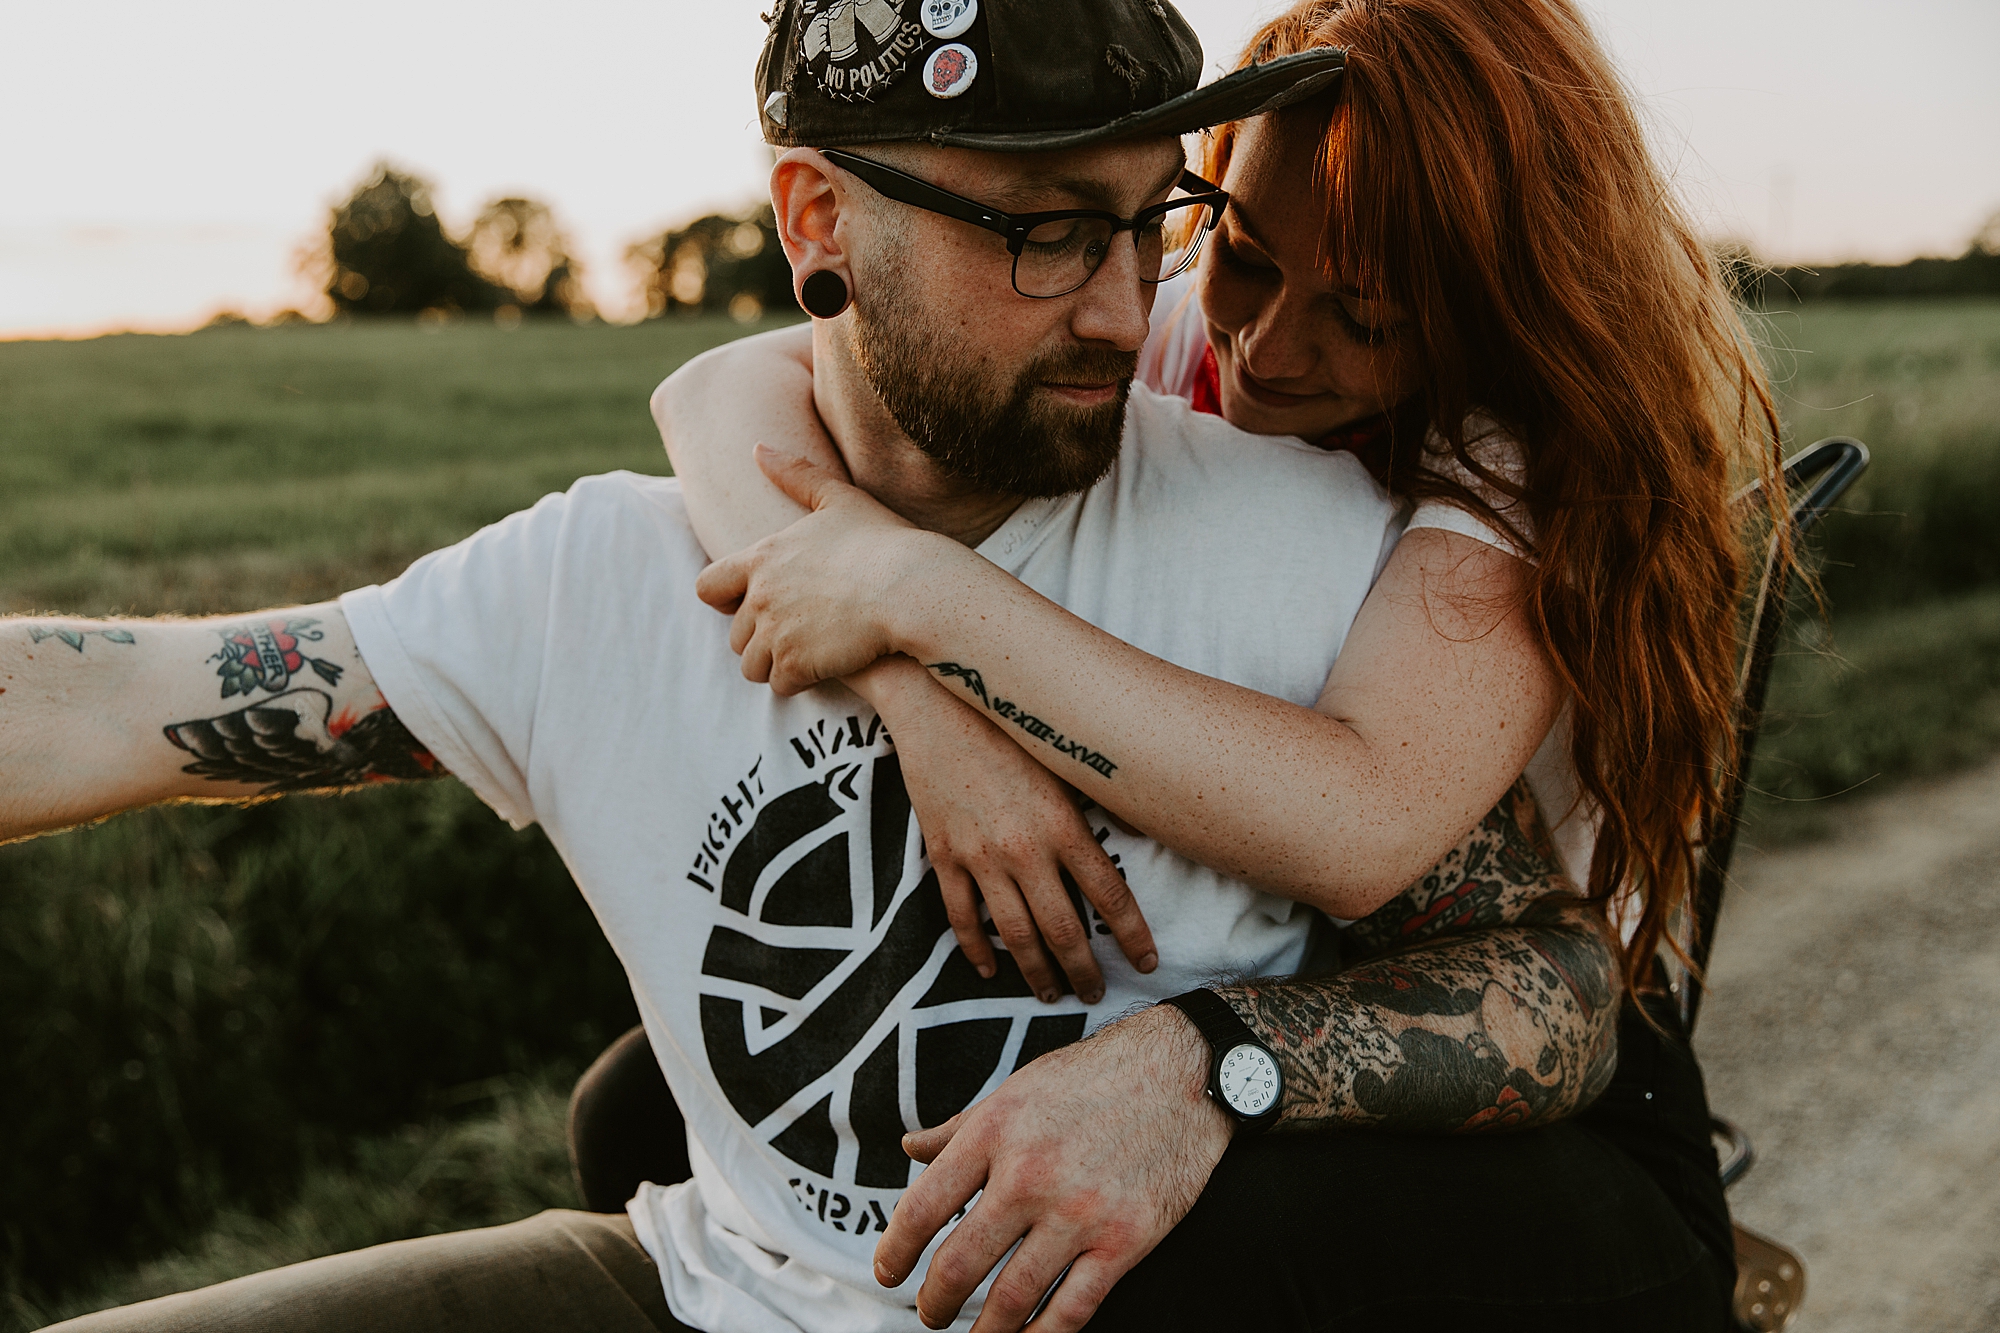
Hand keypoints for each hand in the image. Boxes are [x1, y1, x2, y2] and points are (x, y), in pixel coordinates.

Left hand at [695, 446, 958, 694]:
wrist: (912, 589)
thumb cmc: (883, 542)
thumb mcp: (840, 499)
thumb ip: (795, 475)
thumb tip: (757, 448)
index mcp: (762, 558)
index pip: (707, 587)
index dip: (724, 599)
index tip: (750, 603)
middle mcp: (759, 597)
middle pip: (735, 634)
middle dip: (760, 638)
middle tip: (800, 633)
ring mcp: (775, 634)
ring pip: (752, 666)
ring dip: (775, 664)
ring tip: (811, 654)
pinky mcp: (796, 665)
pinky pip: (781, 685)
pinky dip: (798, 682)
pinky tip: (826, 668)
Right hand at [858, 658, 1155, 1003]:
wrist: (936, 703)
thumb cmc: (1008, 724)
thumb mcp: (1064, 759)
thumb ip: (1099, 802)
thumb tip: (1144, 830)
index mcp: (1063, 825)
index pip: (1110, 895)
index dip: (1132, 936)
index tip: (1146, 963)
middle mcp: (1025, 850)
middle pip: (1063, 929)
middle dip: (1083, 970)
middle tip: (1096, 995)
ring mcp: (981, 857)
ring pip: (1014, 933)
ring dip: (1036, 972)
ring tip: (1051, 995)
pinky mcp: (944, 855)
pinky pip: (961, 916)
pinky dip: (975, 949)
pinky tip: (990, 970)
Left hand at [873, 1006, 1232, 1331]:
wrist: (1183, 1070)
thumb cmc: (1093, 1077)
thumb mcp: (1016, 1089)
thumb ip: (961, 1128)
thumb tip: (911, 1149)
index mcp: (995, 1132)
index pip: (923, 1208)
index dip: (895, 1252)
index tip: (887, 1274)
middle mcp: (1029, 1175)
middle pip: (959, 1264)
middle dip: (934, 1303)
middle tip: (930, 1313)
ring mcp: (1079, 1212)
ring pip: (1012, 1298)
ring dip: (983, 1331)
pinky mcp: (1125, 1239)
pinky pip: (1073, 1308)